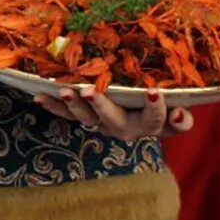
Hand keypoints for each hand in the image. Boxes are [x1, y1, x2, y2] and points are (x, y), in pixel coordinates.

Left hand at [34, 86, 193, 138]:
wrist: (145, 118)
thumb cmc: (165, 110)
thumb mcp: (177, 113)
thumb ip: (180, 118)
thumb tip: (178, 114)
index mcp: (151, 125)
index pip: (156, 119)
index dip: (156, 108)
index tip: (154, 92)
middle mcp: (124, 128)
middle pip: (113, 121)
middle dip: (101, 106)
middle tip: (90, 92)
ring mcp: (102, 124)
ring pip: (86, 118)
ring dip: (74, 105)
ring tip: (64, 91)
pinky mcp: (86, 118)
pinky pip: (67, 114)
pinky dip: (52, 105)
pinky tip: (38, 96)